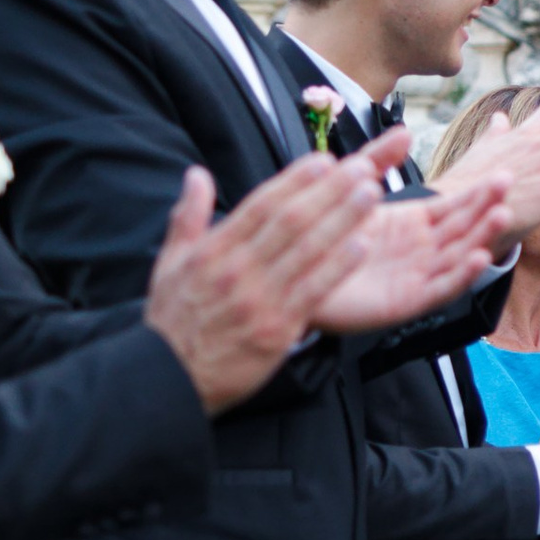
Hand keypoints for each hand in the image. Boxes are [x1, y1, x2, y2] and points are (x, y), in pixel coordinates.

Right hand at [141, 157, 375, 412]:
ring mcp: (259, 300)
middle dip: (329, 191)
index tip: (323, 161)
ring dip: (342, 220)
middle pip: (291, 221)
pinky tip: (361, 246)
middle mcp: (238, 270)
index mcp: (214, 251)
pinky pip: (313, 291)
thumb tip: (197, 174)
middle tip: (361, 168)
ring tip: (370, 195)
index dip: (294, 181)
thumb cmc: (173, 321)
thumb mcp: (169, 264)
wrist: (170, 379)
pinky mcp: (277, 329)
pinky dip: (338, 266)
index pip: (260, 206)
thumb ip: (187, 216)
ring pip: (308, 251)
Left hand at [308, 168, 506, 333]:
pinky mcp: (408, 301)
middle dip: (487, 207)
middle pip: (464, 228)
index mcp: (412, 224)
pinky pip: (442, 288)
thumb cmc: (323, 235)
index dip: (478, 193)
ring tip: (502, 213)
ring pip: (459, 255)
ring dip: (482, 236)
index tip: (501, 174)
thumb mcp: (353, 190)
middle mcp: (421, 250)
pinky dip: (462, 275)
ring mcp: (418, 276)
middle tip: (507, 184)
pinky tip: (478, 257)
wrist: (295, 275)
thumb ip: (379, 161)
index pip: (454, 207)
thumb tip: (405, 131)